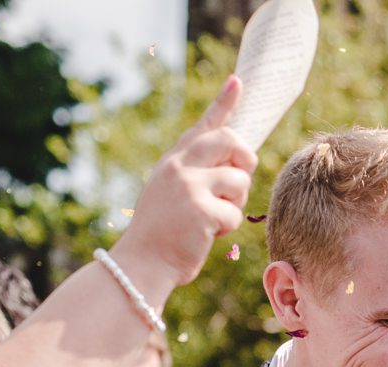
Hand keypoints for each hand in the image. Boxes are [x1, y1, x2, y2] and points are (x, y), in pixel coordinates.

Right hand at [112, 77, 256, 288]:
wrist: (142, 263)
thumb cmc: (163, 234)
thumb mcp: (173, 195)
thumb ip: (196, 175)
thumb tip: (236, 166)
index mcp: (174, 161)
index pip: (204, 126)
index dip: (224, 103)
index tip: (238, 82)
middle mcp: (179, 166)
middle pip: (231, 142)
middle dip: (245, 161)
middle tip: (238, 181)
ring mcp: (189, 186)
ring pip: (240, 181)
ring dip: (235, 203)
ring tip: (212, 218)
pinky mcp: (201, 209)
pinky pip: (234, 213)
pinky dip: (227, 229)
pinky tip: (206, 236)